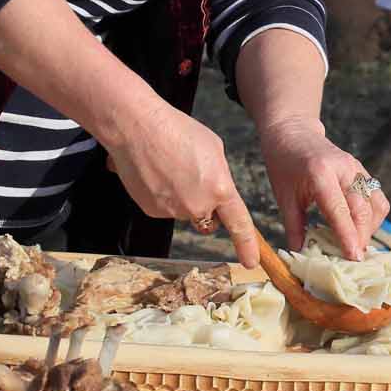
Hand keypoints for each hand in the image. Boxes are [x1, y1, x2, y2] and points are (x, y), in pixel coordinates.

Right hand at [104, 103, 259, 268]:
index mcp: (219, 189)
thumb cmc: (177, 130)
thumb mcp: (214, 148)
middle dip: (205, 204)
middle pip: (207, 216)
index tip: (251, 261)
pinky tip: (156, 173)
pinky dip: (162, 194)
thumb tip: (216, 190)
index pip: (239, 224)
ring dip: (181, 195)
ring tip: (170, 167)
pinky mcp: (152, 211)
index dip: (247, 245)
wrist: (138, 129)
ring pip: (184, 211)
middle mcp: (197, 206)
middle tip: (192, 176)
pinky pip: (165, 208)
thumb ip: (220, 176)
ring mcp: (173, 211)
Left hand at [258, 117, 389, 260]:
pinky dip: (372, 217)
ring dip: (370, 228)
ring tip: (355, 244)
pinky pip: (377, 198)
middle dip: (361, 237)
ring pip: (376, 204)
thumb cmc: (284, 164)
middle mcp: (344, 169)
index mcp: (321, 173)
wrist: (293, 132)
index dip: (349, 236)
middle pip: (363, 209)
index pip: (340, 210)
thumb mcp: (284, 197)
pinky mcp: (362, 171)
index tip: (354, 258)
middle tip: (353, 259)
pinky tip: (358, 228)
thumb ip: (294, 227)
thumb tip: (301, 256)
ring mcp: (357, 168)